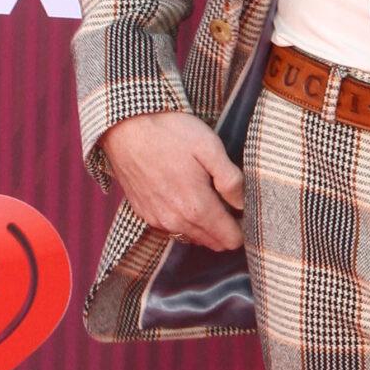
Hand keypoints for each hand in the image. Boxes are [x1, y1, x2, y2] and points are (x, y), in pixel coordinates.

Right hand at [98, 110, 244, 251]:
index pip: (231, 240)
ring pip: (193, 237)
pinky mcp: (144, 214)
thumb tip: (244, 204)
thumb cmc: (170, 132)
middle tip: (228, 199)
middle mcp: (176, 222)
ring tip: (206, 194)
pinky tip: (184, 195)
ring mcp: (157, 220)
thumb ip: (232, 181)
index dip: (243, 226)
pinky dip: (184, 220)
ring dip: (204, 225)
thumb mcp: (210, 148)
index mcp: (196, 208)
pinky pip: (173, 229)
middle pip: (213, 243)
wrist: (125, 126)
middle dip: (226, 228)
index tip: (243, 207)